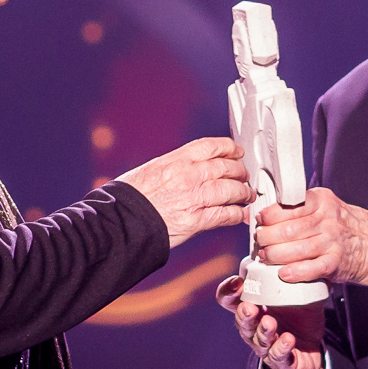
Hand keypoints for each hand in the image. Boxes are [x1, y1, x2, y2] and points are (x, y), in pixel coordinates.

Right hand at [117, 138, 252, 250]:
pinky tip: (241, 215)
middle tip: (244, 175)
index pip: (210, 146)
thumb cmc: (127, 199)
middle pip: (225, 167)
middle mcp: (188, 175)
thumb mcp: (149, 171)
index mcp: (175, 160)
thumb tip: (184, 168)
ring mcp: (194, 197)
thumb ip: (171, 168)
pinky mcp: (196, 220)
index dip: (228, 147)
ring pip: (230, 190)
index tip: (236, 151)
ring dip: (243, 193)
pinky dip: (237, 215)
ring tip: (248, 195)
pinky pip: (225, 215)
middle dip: (239, 171)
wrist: (119, 222)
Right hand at [215, 275, 324, 368]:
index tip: (238, 281)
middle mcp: (254, 327)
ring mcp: (265, 346)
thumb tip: (297, 245)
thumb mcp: (297, 293)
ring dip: (263, 331)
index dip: (229, 292)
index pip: (230, 300)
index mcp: (253, 307)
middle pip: (241, 321)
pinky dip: (281, 347)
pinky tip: (287, 339)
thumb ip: (293, 274)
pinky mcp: (280, 361)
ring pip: (258, 339)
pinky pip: (277, 356)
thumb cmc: (298, 317)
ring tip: (269, 322)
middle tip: (250, 307)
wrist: (310, 350)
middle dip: (244, 314)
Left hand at [251, 187, 367, 287]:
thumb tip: (266, 213)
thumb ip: (300, 206)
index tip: (260, 220)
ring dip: (274, 255)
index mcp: (322, 201)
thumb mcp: (324, 205)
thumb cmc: (340, 224)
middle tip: (260, 240)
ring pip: (296, 249)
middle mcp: (328, 220)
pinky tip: (283, 273)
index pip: (290, 205)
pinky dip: (295, 272)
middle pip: (289, 229)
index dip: (270, 214)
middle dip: (267, 237)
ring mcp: (332, 242)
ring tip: (265, 256)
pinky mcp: (335, 262)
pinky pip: (312, 268)